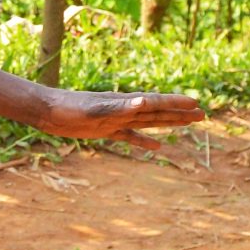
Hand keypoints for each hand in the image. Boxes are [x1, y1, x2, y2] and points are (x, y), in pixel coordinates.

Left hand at [27, 85, 202, 152]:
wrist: (47, 111)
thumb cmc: (70, 108)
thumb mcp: (96, 109)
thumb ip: (120, 106)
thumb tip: (145, 101)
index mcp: (125, 103)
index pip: (157, 103)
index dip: (177, 104)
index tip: (197, 104)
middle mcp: (124, 109)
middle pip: (158, 111)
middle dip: (180, 113)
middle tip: (203, 113)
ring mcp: (116, 120)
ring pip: (149, 122)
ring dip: (168, 123)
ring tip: (188, 123)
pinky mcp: (105, 130)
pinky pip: (130, 137)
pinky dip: (144, 142)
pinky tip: (156, 148)